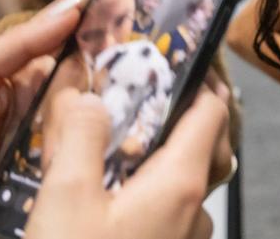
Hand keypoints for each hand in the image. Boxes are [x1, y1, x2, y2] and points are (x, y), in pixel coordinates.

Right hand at [25, 77, 231, 238]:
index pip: (213, 112)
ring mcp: (186, 236)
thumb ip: (81, 136)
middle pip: (210, 143)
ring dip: (173, 150)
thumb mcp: (66, 197)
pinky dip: (158, 183)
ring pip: (192, 179)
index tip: (173, 58)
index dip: (198, 79)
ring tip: (134, 132)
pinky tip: (121, 184)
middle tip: (159, 89)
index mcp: (181, 183)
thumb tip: (89, 98)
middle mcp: (195, 209)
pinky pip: (174, 207)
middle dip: (190, 111)